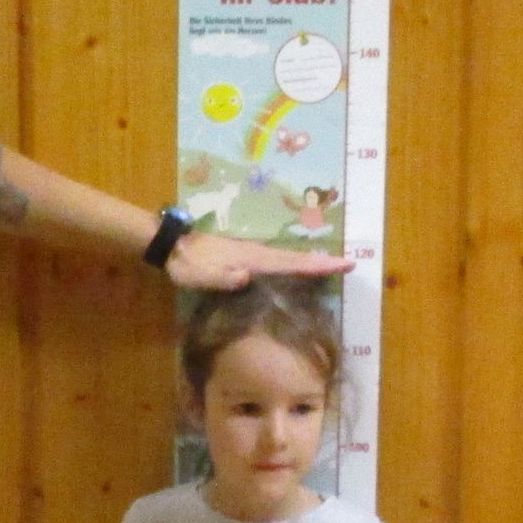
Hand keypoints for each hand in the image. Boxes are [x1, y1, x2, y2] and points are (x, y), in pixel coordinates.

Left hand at [167, 230, 355, 289]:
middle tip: (349, 262)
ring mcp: (251, 253)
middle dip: (323, 261)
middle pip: (296, 258)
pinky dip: (293, 261)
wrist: (172, 244)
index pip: (292, 263)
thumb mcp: (201, 275)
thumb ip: (222, 277)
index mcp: (253, 259)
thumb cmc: (187, 264)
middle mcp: (257, 254)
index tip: (343, 263)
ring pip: (288, 257)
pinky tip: (296, 266)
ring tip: (332, 265)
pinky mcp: (244, 255)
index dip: (318, 265)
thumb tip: (245, 277)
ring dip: (311, 261)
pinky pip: (277, 260)